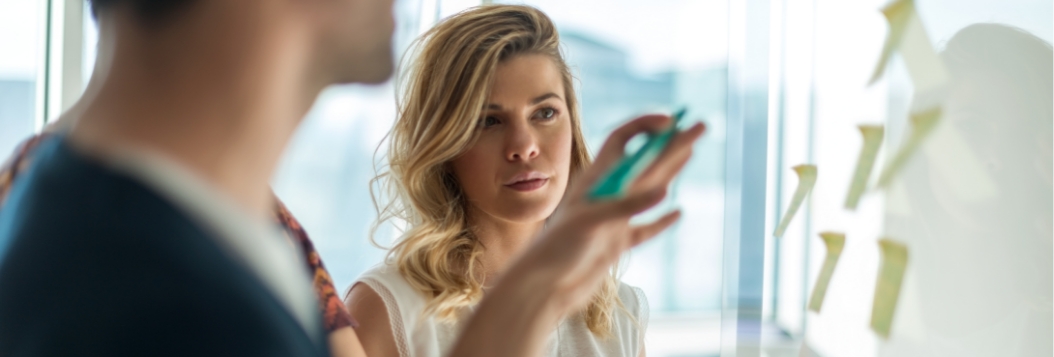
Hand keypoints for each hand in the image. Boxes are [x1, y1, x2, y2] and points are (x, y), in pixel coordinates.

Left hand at [516, 114, 705, 316]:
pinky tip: (677, 212)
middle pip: (645, 161)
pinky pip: (644, 229)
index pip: (623, 139)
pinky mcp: (616, 245)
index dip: (646, 126)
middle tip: (701, 125)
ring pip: (648, 189)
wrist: (544, 288)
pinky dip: (661, 221)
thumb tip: (665, 190)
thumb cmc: (559, 250)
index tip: (672, 121)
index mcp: (597, 179)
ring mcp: (613, 219)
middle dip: (672, 142)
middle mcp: (607, 194)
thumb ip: (628, 206)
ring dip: (671, 170)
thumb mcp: (592, 222)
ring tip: (691, 150)